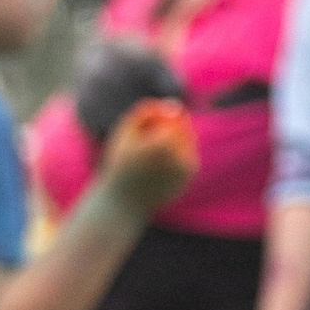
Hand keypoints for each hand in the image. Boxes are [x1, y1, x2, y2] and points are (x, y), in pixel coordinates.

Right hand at [98, 99, 199, 215]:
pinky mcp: (190, 174)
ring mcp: (188, 165)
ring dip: (171, 140)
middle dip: (166, 129)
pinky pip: (187, 151)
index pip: (173, 113)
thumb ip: (146, 111)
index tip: (139, 135)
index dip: (156, 119)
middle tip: (145, 146)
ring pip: (187, 137)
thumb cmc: (119, 166)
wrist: (123, 204)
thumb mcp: (125, 132)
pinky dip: (175, 153)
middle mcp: (180, 153)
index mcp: (164, 141)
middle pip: (183, 125)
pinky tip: (158, 167)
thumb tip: (174, 105)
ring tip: (149, 157)